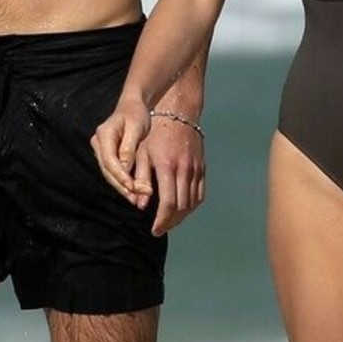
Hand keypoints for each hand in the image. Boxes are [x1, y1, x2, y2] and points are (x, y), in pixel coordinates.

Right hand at [91, 100, 153, 204]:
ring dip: (122, 187)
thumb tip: (125, 169)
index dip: (120, 176)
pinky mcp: (107, 155)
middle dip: (122, 185)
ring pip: (109, 173)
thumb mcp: (136, 128)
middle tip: (136, 197)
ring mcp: (100, 150)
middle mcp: (98, 143)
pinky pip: (113, 171)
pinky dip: (122, 182)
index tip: (132, 187)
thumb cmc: (136, 114)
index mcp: (104, 134)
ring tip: (136, 199)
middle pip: (107, 170)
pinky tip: (133, 192)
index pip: (109, 160)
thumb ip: (129, 148)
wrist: (132, 106)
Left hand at [143, 113, 205, 234]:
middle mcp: (185, 170)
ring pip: (192, 203)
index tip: (154, 230)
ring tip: (169, 221)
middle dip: (171, 222)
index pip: (168, 204)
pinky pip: (200, 194)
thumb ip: (140, 179)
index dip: (162, 221)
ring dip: (182, 216)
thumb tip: (140, 205)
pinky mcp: (202, 167)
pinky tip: (182, 209)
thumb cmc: (154, 131)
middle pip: (182, 207)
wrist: (178, 111)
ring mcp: (196, 169)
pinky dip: (192, 206)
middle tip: (160, 229)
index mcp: (167, 167)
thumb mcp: (141, 152)